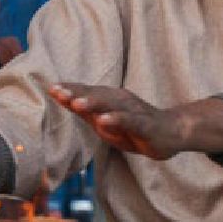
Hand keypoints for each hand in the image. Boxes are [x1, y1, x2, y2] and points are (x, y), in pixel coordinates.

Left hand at [48, 83, 188, 159]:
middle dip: (76, 93)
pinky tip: (104, 120)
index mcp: (109, 99)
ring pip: (111, 105)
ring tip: (76, 103)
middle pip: (96, 95)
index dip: (70, 90)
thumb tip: (65, 101)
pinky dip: (117, 119)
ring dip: (93, 103)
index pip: (86, 93)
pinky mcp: (145, 125)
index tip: (51, 88)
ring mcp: (133, 111)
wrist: (171, 133)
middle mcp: (120, 100)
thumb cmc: (134, 128)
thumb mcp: (106, 123)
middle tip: (57, 92)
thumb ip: (87, 113)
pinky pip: (130, 121)